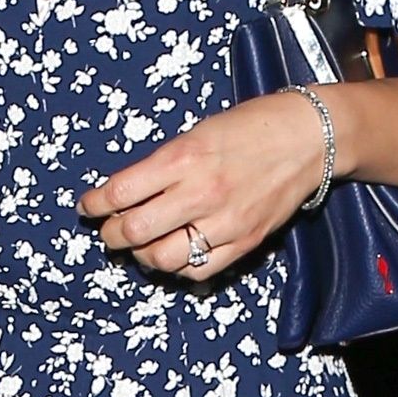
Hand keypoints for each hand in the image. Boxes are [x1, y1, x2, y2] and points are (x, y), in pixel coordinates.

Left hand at [80, 92, 329, 276]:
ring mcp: (225, 221)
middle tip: (109, 230)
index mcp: (184, 157)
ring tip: (141, 243)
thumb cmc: (250, 127)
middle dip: (111, 235)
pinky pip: (197, 269)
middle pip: (135, 231)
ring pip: (162, 258)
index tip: (88, 206)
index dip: (95, 204)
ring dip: (141, 254)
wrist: (309, 137)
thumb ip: (162, 164)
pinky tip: (173, 252)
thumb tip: (124, 193)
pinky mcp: (244, 241)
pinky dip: (177, 266)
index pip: (121, 192)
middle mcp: (202, 192)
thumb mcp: (197, 132)